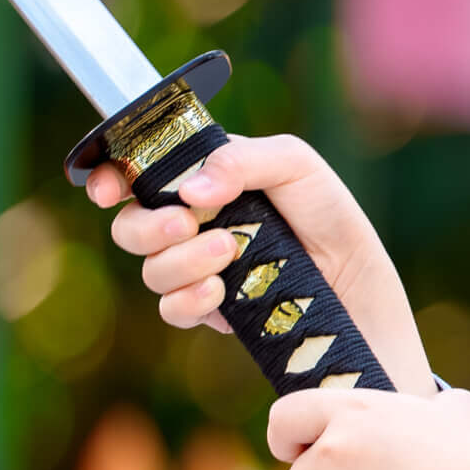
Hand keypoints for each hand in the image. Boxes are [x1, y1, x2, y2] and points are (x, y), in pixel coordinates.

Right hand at [86, 135, 432, 393]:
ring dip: (180, 260)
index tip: (107, 189)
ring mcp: (201, 269)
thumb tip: (188, 187)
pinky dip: (188, 299)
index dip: (111, 177)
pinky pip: (172, 309)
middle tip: (186, 223)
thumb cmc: (332, 219)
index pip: (140, 173)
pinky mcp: (213, 311)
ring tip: (227, 254)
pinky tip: (220, 292)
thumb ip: (241, 159)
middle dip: (146, 224)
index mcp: (207, 179)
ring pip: (150, 269)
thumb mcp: (296, 166)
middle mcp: (195, 224)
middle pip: (131, 225)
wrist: (362, 290)